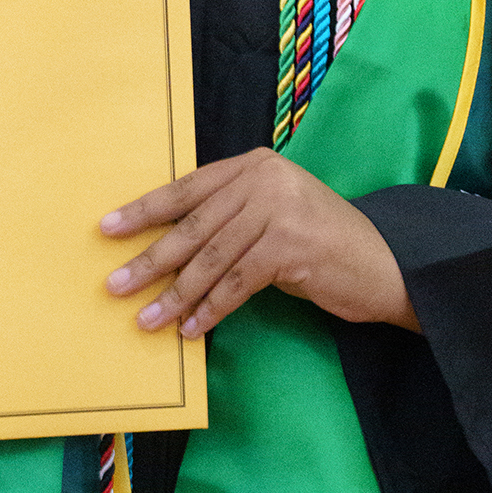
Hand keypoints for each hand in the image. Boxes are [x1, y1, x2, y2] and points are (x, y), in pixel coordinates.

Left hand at [101, 148, 416, 341]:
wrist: (383, 265)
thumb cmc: (319, 245)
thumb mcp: (272, 216)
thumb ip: (229, 217)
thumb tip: (164, 246)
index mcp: (255, 164)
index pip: (188, 188)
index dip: (145, 210)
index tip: (107, 229)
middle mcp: (266, 179)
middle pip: (194, 225)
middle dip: (151, 259)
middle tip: (117, 285)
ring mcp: (280, 210)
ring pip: (212, 258)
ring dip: (177, 295)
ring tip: (148, 319)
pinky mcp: (292, 246)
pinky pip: (238, 283)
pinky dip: (212, 308)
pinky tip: (193, 328)